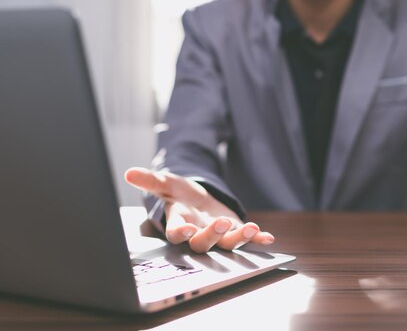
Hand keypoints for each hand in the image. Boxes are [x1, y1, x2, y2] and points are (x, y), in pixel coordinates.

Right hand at [124, 167, 274, 252]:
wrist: (199, 201)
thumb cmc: (180, 194)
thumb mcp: (167, 182)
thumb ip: (150, 180)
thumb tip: (128, 172)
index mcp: (180, 222)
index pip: (176, 232)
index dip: (180, 232)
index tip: (184, 229)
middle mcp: (198, 233)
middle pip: (202, 242)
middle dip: (212, 235)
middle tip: (221, 224)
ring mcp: (218, 236)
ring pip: (227, 243)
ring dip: (239, 238)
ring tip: (251, 228)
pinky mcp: (234, 233)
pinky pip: (247, 240)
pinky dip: (258, 239)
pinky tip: (268, 237)